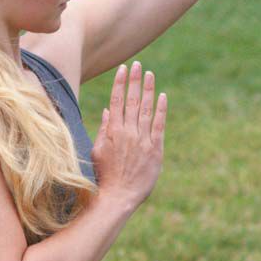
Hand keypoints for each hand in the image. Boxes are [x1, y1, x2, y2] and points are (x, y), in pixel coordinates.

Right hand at [91, 61, 166, 208]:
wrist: (118, 196)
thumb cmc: (105, 176)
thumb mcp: (98, 151)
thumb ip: (104, 130)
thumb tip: (107, 111)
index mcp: (113, 131)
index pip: (116, 101)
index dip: (120, 83)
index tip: (122, 69)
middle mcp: (128, 132)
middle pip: (132, 100)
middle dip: (134, 80)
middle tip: (137, 64)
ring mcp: (142, 140)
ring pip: (146, 109)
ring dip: (148, 90)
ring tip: (149, 74)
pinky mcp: (155, 149)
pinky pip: (159, 125)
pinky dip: (161, 110)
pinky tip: (163, 96)